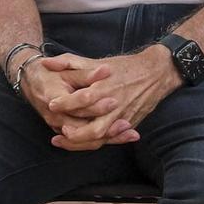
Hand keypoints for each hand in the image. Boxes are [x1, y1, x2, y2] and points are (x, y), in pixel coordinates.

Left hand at [36, 47, 181, 149]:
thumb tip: (46, 62)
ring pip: (100, 137)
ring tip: (65, 139)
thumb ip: (69, 62)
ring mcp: (122, 116)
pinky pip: (111, 137)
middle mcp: (113, 104)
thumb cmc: (125, 66)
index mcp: (104, 87)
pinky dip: (96, 141)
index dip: (64, 104)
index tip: (52, 104)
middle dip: (71, 131)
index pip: (80, 100)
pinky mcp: (129, 122)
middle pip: (89, 126)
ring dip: (81, 142)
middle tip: (58, 129)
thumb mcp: (97, 61)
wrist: (157, 72)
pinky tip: (83, 141)